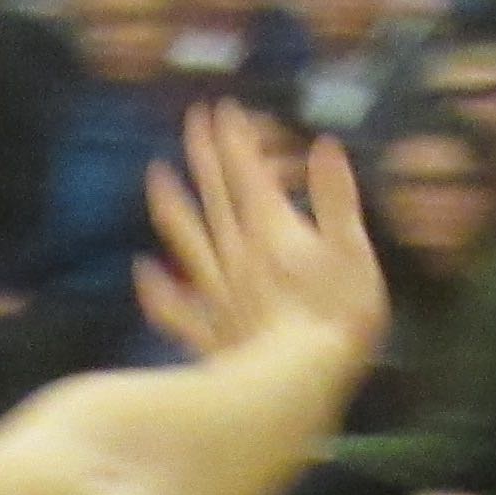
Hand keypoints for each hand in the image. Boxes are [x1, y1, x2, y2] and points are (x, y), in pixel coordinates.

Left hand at [135, 103, 384, 373]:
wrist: (297, 385)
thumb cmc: (335, 320)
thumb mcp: (352, 251)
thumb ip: (336, 198)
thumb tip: (326, 146)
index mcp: (272, 231)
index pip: (248, 173)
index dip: (235, 140)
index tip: (221, 109)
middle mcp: (238, 255)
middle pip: (217, 196)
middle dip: (204, 157)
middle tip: (190, 121)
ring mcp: (221, 294)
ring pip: (192, 241)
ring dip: (174, 208)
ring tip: (155, 178)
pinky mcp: (214, 333)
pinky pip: (180, 307)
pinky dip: (160, 290)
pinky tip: (143, 272)